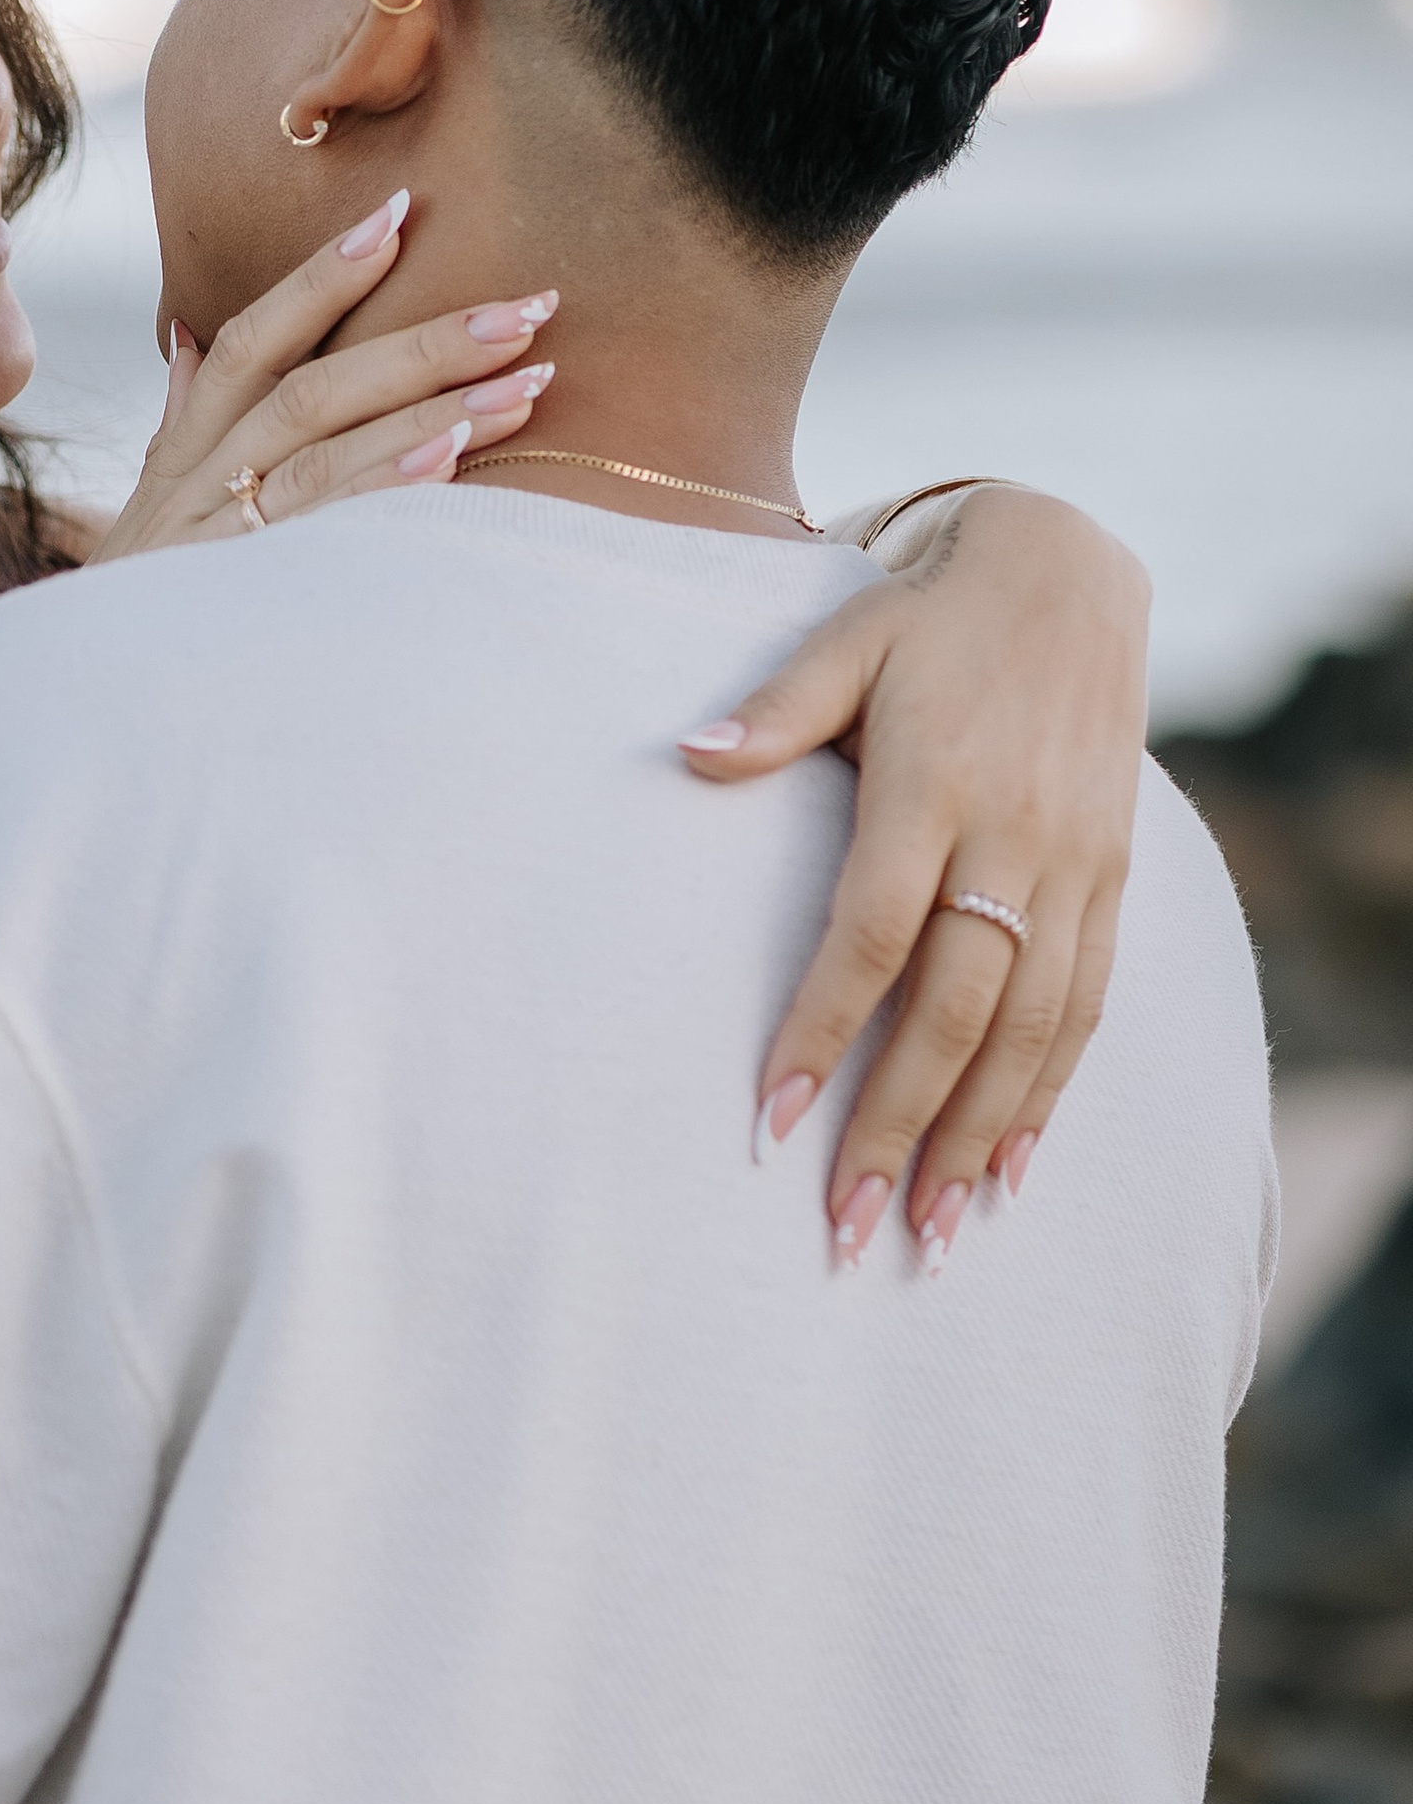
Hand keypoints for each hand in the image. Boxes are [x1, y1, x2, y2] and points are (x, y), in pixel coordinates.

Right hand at [90, 191, 559, 561]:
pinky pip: (321, 529)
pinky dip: (383, 488)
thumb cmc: (135, 606)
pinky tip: (451, 460)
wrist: (81, 701)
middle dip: (423, 341)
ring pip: (325, 447)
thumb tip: (189, 338)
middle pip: (313, 386)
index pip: (256, 339)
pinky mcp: (238, 593)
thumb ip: (182, 418)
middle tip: (528, 307)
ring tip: (527, 382)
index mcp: (190, 447)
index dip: (322, 277)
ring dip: (432, 410)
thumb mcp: (150, 507)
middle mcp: (201, 478)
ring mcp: (217, 535)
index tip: (399, 215)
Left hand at [679, 487, 1150, 1262]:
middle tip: (849, 1225)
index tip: (772, 1122)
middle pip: (958, 1007)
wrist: (1070, 573)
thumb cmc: (927, 617)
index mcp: (934, 785)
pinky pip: (1088, 1003)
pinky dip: (1052, 1091)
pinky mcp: (1113, 879)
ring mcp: (1074, 864)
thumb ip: (776, 709)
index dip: (824, 1030)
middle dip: (902, 1124)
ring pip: (1033, 1025)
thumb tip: (690, 755)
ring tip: (930, 1230)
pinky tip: (1013, 1170)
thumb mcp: (845, 638)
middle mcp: (1014, 836)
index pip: (872, 934)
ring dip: (981, 1135)